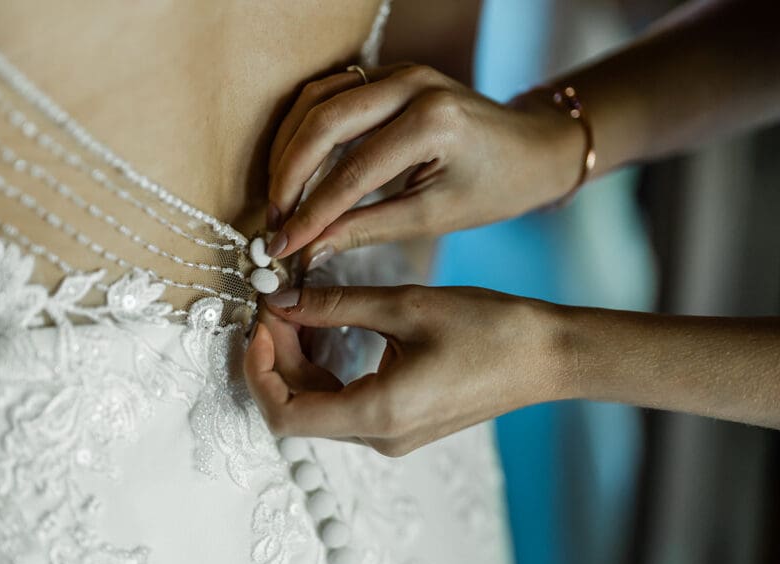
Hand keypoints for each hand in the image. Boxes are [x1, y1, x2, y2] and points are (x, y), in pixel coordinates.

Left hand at [243, 285, 566, 455]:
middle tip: (276, 301)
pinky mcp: (401, 425)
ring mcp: (391, 436)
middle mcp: (380, 438)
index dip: (259, 372)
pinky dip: (325, 370)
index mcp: (379, 415)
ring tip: (297, 309)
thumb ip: (333, 305)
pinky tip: (326, 329)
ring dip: (299, 361)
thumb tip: (279, 299)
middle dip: (278, 356)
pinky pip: (345, 403)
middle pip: (299, 409)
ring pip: (319, 406)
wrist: (550, 356)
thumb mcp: (405, 306)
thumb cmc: (489, 328)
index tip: (260, 324)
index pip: (285, 416)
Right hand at [264, 64, 584, 267]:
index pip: (351, 172)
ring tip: (278, 195)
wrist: (533, 147)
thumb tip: (308, 250)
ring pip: (318, 99)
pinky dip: (304, 127)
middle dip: (288, 175)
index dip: (310, 214)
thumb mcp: (433, 217)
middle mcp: (412, 84)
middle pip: (323, 122)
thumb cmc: (494, 187)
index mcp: (432, 122)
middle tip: (273, 219)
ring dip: (289, 147)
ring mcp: (398, 70)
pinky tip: (293, 163)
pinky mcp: (388, 73)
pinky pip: (330, 91)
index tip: (283, 246)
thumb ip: (366, 230)